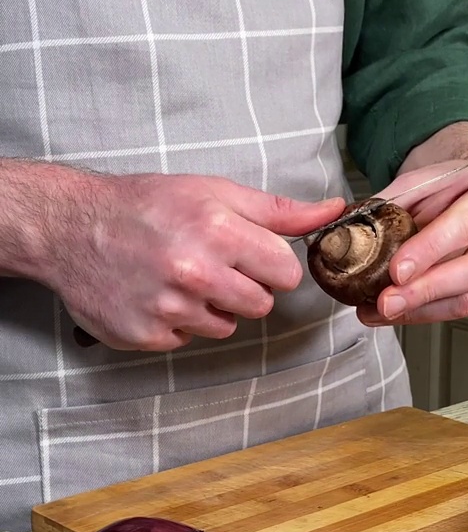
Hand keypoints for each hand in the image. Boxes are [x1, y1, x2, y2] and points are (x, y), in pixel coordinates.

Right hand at [40, 170, 345, 349]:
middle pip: (261, 306)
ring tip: (178, 278)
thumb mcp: (213, 192)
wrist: (69, 227)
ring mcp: (168, 308)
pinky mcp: (146, 335)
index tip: (248, 256)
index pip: (285, 273)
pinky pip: (186, 340)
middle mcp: (194, 271)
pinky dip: (175, 323)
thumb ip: (277, 210)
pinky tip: (154, 294)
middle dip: (244, 288)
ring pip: (225, 327)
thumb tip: (334, 211)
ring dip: (210, 307)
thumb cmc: (145, 204)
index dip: (270, 266)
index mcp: (217, 230)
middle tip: (211, 266)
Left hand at [356, 160, 467, 326]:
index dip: (431, 250)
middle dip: (426, 290)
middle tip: (387, 301)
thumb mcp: (425, 180)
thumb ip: (393, 204)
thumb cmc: (456, 186)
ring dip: (424, 309)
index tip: (398, 270)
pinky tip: (401, 312)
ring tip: (383, 310)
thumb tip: (352, 233)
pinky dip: (430, 314)